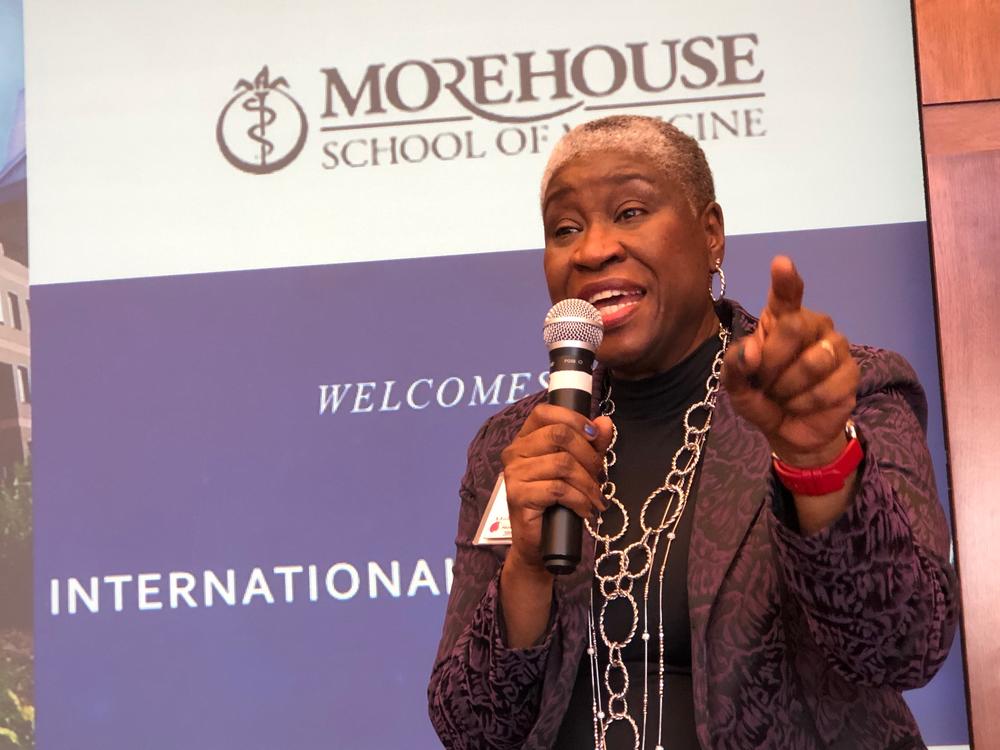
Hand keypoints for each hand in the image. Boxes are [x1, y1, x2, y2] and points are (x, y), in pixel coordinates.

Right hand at [500, 404, 613, 571]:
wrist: (540, 543)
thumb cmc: (557, 503)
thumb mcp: (579, 468)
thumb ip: (591, 444)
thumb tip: (605, 422)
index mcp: (525, 439)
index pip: (545, 412)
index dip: (573, 419)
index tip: (593, 436)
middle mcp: (515, 452)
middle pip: (559, 435)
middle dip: (588, 456)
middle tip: (599, 476)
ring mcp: (514, 473)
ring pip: (563, 463)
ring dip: (588, 483)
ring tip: (595, 498)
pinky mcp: (518, 495)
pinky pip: (558, 489)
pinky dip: (579, 500)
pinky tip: (585, 510)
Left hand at [722, 256, 858, 466]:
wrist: (788, 431)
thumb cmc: (761, 397)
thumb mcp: (736, 385)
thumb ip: (735, 365)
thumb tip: (749, 353)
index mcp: (782, 319)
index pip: (787, 294)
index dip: (785, 280)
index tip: (781, 264)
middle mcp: (813, 324)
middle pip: (794, 327)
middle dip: (771, 362)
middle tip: (764, 381)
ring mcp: (836, 347)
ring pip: (812, 362)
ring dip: (787, 388)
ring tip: (783, 395)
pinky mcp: (851, 374)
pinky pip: (824, 389)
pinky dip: (803, 404)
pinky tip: (800, 405)